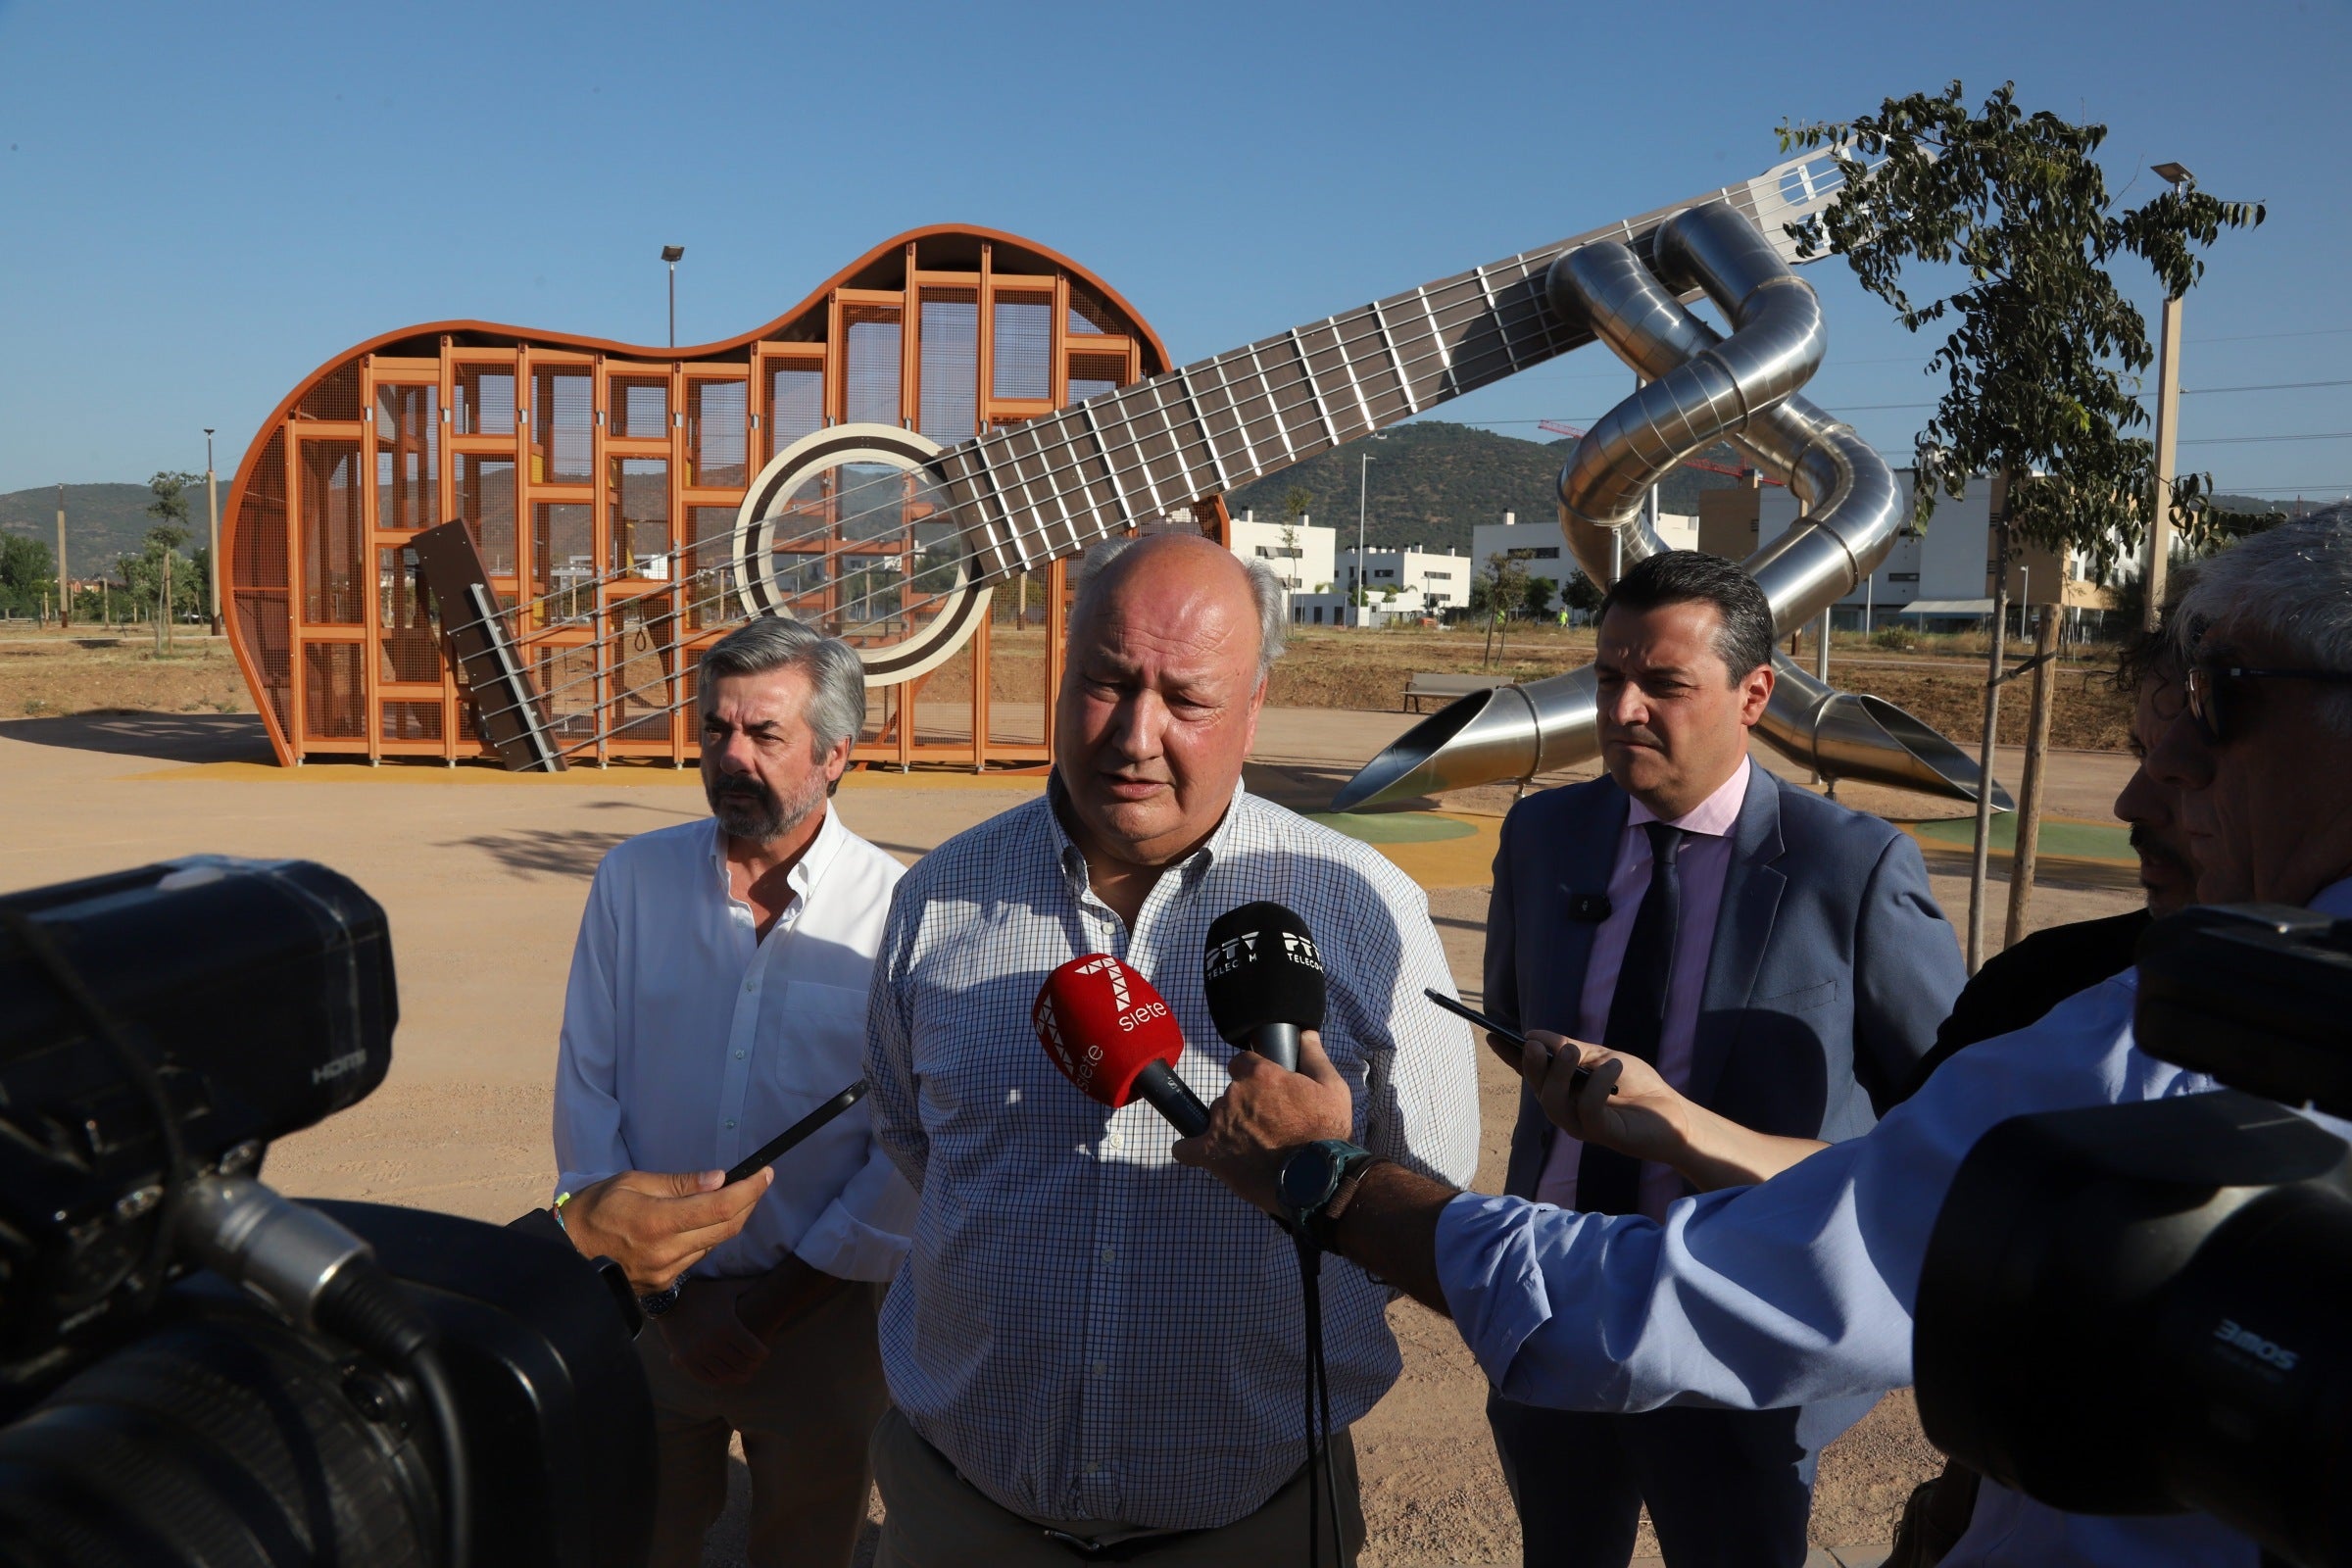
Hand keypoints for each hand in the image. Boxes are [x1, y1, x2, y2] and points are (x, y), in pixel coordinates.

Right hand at [559, 1166, 775, 1293]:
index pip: (719, 1208)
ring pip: (714, 1244)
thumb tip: (718, 1179)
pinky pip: (697, 1257)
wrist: (567, 1253)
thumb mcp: (633, 1182)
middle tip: (756, 1181)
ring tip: (729, 1197)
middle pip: (726, 1229)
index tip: (765, 1173)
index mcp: (657, 1223)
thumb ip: (678, 1183)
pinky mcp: (663, 1285)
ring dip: (729, 1220)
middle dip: (748, 1203)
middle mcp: (666, 1253)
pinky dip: (707, 1237)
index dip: (749, 1190)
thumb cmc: (595, 1209)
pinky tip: (701, 1222)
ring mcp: (666, 1273)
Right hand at [657, 1277, 769, 1387]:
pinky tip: (726, 1377)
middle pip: (742, 1364)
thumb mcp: (730, 1288)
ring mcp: (698, 1353)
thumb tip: (776, 1278)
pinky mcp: (686, 1360)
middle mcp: (713, 1342)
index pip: (754, 1350)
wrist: (671, 1298)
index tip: (765, 1353)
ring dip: (738, 1376)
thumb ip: (752, 1286)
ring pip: (726, 1375)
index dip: (763, 1354)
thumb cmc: (707, 1292)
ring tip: (744, 1372)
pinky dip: (719, 1381)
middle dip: (752, 1365)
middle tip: (756, 1363)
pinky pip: (707, 1378)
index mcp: (728, 1325)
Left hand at [1171, 1029, 1352, 1214]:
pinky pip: (1186, 1149)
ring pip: (1216, 1118)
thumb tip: (1306, 1034)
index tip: (1266, 1093)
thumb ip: (1314, 1057)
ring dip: (1229, 1128)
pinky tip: (1202, 1153)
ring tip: (1253, 1149)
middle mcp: (1235, 1095)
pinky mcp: (1211, 1154)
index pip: (1241, 1063)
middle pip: (1230, 1094)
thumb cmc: (1328, 1132)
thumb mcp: (1333, 1088)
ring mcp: (1220, 1125)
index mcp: (1260, 1075)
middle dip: (1245, 1106)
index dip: (1253, 1077)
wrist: (1317, 1178)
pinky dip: (1192, 1150)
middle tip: (1267, 1126)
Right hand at [1517, 1029, 1691, 1169]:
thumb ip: (1571, 1048)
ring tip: (1572, 1051)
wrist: (1674, 1113)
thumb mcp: (1603, 1058)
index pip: (1532, 1074)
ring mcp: (1581, 1125)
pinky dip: (1597, 1085)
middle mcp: (1566, 1109)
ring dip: (1559, 1074)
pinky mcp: (1602, 1134)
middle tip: (1534, 1044)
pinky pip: (1588, 1110)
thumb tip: (1533, 1035)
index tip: (1493, 1037)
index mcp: (1564, 1089)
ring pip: (1554, 1103)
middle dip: (1532, 1066)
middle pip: (1538, 1089)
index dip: (1510, 1058)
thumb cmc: (1638, 1086)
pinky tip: (1612, 1067)